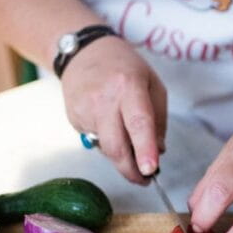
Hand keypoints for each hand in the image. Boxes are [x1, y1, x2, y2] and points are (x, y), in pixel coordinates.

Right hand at [61, 37, 165, 183]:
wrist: (84, 53)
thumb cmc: (125, 68)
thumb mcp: (153, 86)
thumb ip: (158, 121)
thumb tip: (158, 152)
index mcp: (128, 87)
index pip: (138, 123)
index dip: (144, 149)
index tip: (151, 169)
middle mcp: (104, 99)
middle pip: (116, 147)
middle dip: (132, 170)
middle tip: (145, 179)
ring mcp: (85, 110)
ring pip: (106, 149)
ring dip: (121, 157)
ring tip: (131, 146)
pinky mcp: (74, 119)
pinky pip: (95, 142)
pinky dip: (107, 143)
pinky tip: (110, 125)